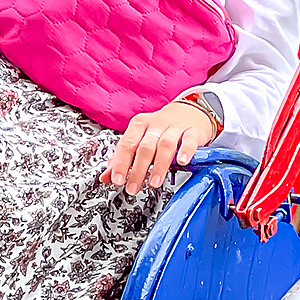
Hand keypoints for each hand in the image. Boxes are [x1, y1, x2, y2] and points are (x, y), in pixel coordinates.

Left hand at [105, 100, 220, 194]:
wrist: (190, 112)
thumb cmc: (161, 129)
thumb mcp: (140, 139)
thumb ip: (123, 158)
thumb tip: (106, 177)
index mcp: (139, 124)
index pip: (127, 144)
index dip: (120, 163)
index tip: (117, 180)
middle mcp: (156, 124)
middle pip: (145, 147)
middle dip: (138, 169)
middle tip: (134, 187)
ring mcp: (175, 127)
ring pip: (165, 145)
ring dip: (159, 165)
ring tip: (154, 182)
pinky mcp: (193, 131)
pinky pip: (189, 140)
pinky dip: (185, 151)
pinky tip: (182, 162)